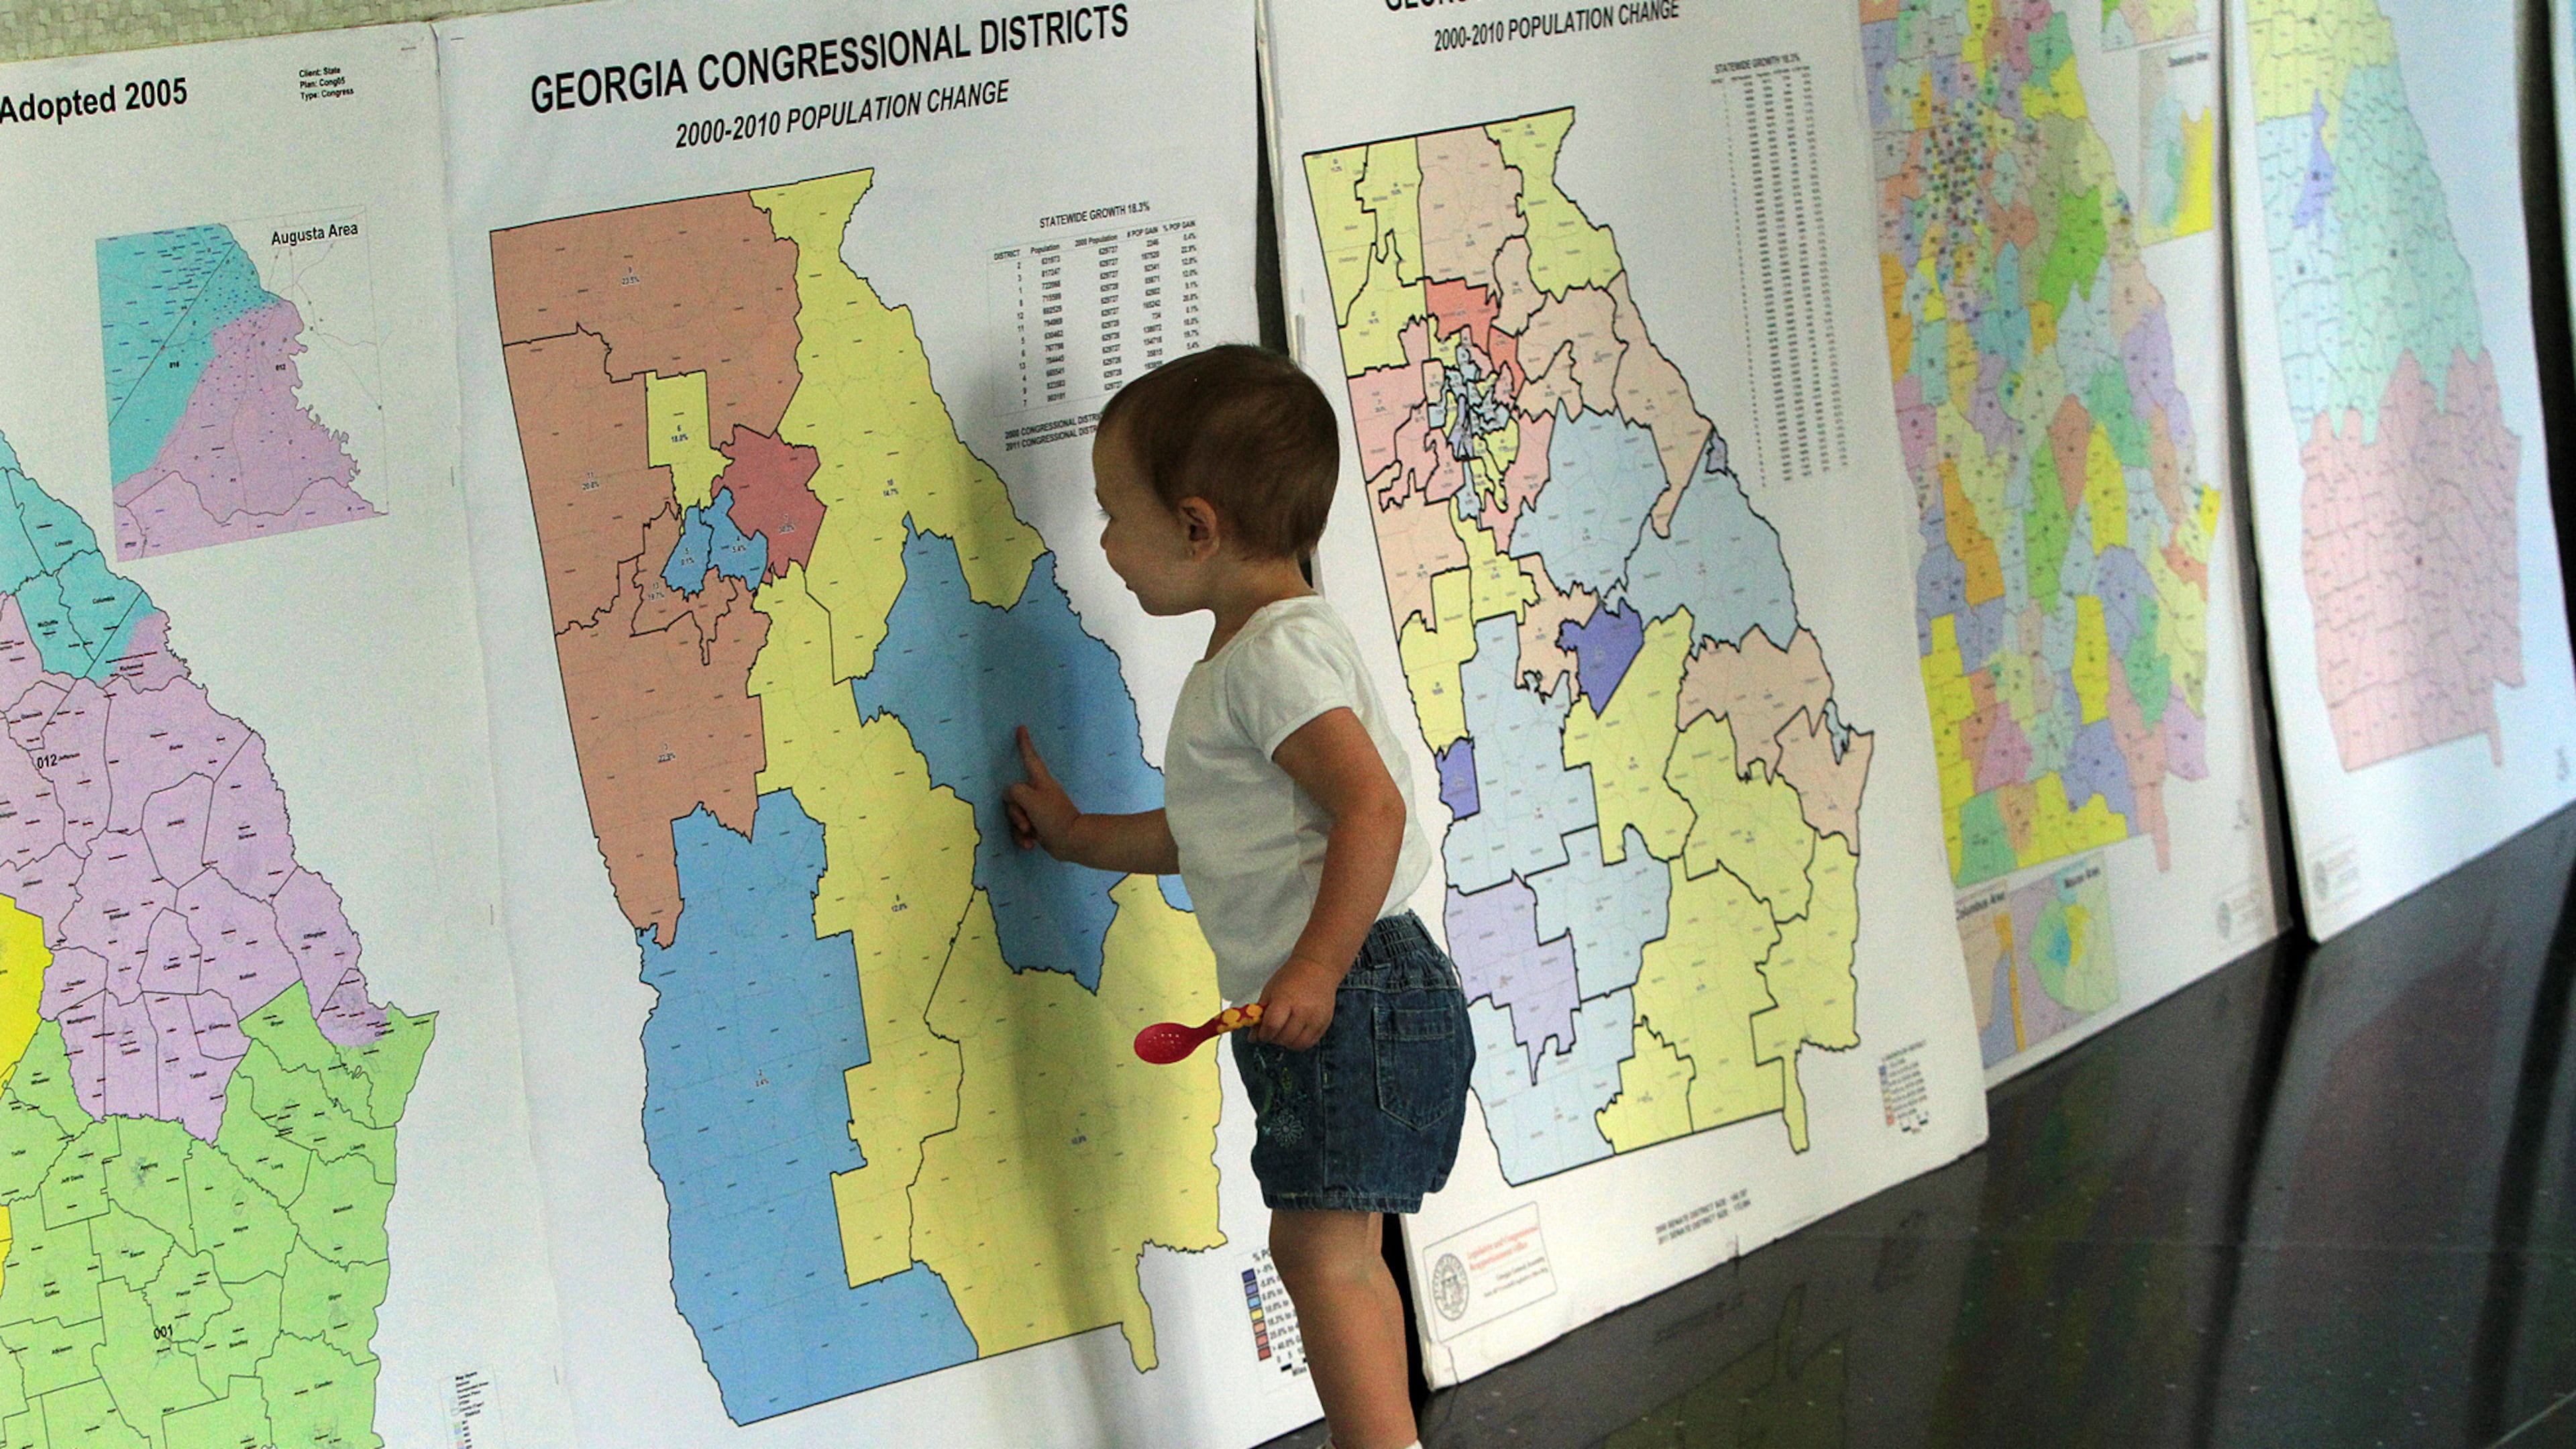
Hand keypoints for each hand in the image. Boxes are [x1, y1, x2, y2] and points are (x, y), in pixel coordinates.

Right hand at [1003, 726, 1079, 857]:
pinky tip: (1031, 845)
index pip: (1030, 758)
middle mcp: (1039, 793)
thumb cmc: (1053, 817)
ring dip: (1019, 829)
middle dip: (1015, 813)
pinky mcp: (1039, 826)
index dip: (1025, 744)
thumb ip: (1015, 792)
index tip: (1022, 728)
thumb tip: (1013, 796)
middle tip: (1026, 824)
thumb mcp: (1031, 799)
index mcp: (1040, 782)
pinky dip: (1024, 838)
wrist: (1073, 842)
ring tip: (1031, 836)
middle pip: (1014, 797)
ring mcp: (1039, 810)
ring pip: (1016, 815)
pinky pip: (1022, 829)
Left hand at [1254, 955, 1342, 1051]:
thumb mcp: (1270, 991)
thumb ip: (1261, 1015)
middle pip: (1284, 1038)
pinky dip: (1300, 1042)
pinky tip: (1295, 1032)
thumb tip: (1253, 1037)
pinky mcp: (1325, 1023)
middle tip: (1272, 1031)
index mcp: (1286, 1000)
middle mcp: (1303, 1011)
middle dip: (1274, 1038)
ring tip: (1284, 1032)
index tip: (1261, 1033)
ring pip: (1297, 1045)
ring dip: (1287, 1042)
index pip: (1271, 1027)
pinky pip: (1310, 1043)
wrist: (1318, 968)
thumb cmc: (1291, 977)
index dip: (1263, 1034)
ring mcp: (1316, 1018)